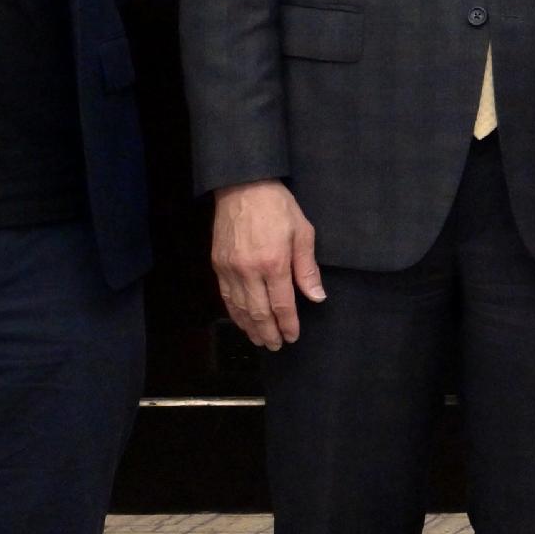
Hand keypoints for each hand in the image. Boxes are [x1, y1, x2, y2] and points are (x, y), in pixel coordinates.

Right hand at [211, 179, 325, 348]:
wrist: (243, 187)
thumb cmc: (278, 208)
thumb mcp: (303, 233)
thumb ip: (307, 269)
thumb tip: (316, 297)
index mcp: (274, 264)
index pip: (282, 305)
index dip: (288, 324)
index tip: (293, 337)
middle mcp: (249, 271)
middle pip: (259, 312)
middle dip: (269, 333)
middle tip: (276, 346)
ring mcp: (230, 269)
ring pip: (239, 308)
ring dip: (250, 328)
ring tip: (260, 340)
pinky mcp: (218, 265)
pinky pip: (226, 296)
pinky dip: (234, 313)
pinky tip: (242, 321)